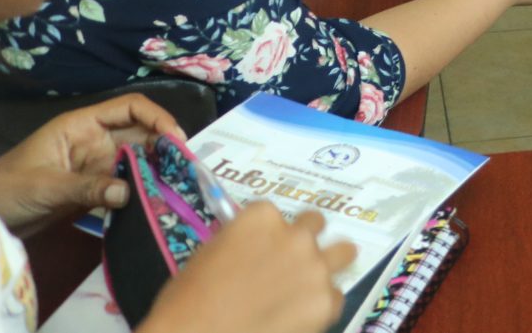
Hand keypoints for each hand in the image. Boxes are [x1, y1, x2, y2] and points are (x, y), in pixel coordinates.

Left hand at [0, 95, 180, 234]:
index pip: (130, 107)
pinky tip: (157, 201)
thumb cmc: (8, 189)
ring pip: (138, 160)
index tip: (175, 140)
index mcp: (82, 125)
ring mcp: (97, 165)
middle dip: (164, 146)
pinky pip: (128, 184)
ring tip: (178, 186)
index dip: (156, 117)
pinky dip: (143, 191)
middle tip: (185, 168)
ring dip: (157, 170)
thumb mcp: (45, 186)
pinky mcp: (96, 189)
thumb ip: (86, 188)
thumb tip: (128, 193)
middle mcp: (96, 140)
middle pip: (140, 134)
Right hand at [138, 205, 353, 332]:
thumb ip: (241, 243)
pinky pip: (335, 296)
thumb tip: (254, 249)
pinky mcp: (326, 301)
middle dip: (305, 240)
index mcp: (261, 218)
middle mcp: (295, 235)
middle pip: (316, 224)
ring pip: (344, 252)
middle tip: (292, 261)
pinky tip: (301, 317)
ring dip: (330, 263)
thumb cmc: (186, 302)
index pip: (275, 213)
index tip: (260, 249)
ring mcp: (315, 267)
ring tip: (314, 281)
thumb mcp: (209, 256)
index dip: (268, 233)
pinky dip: (321, 305)